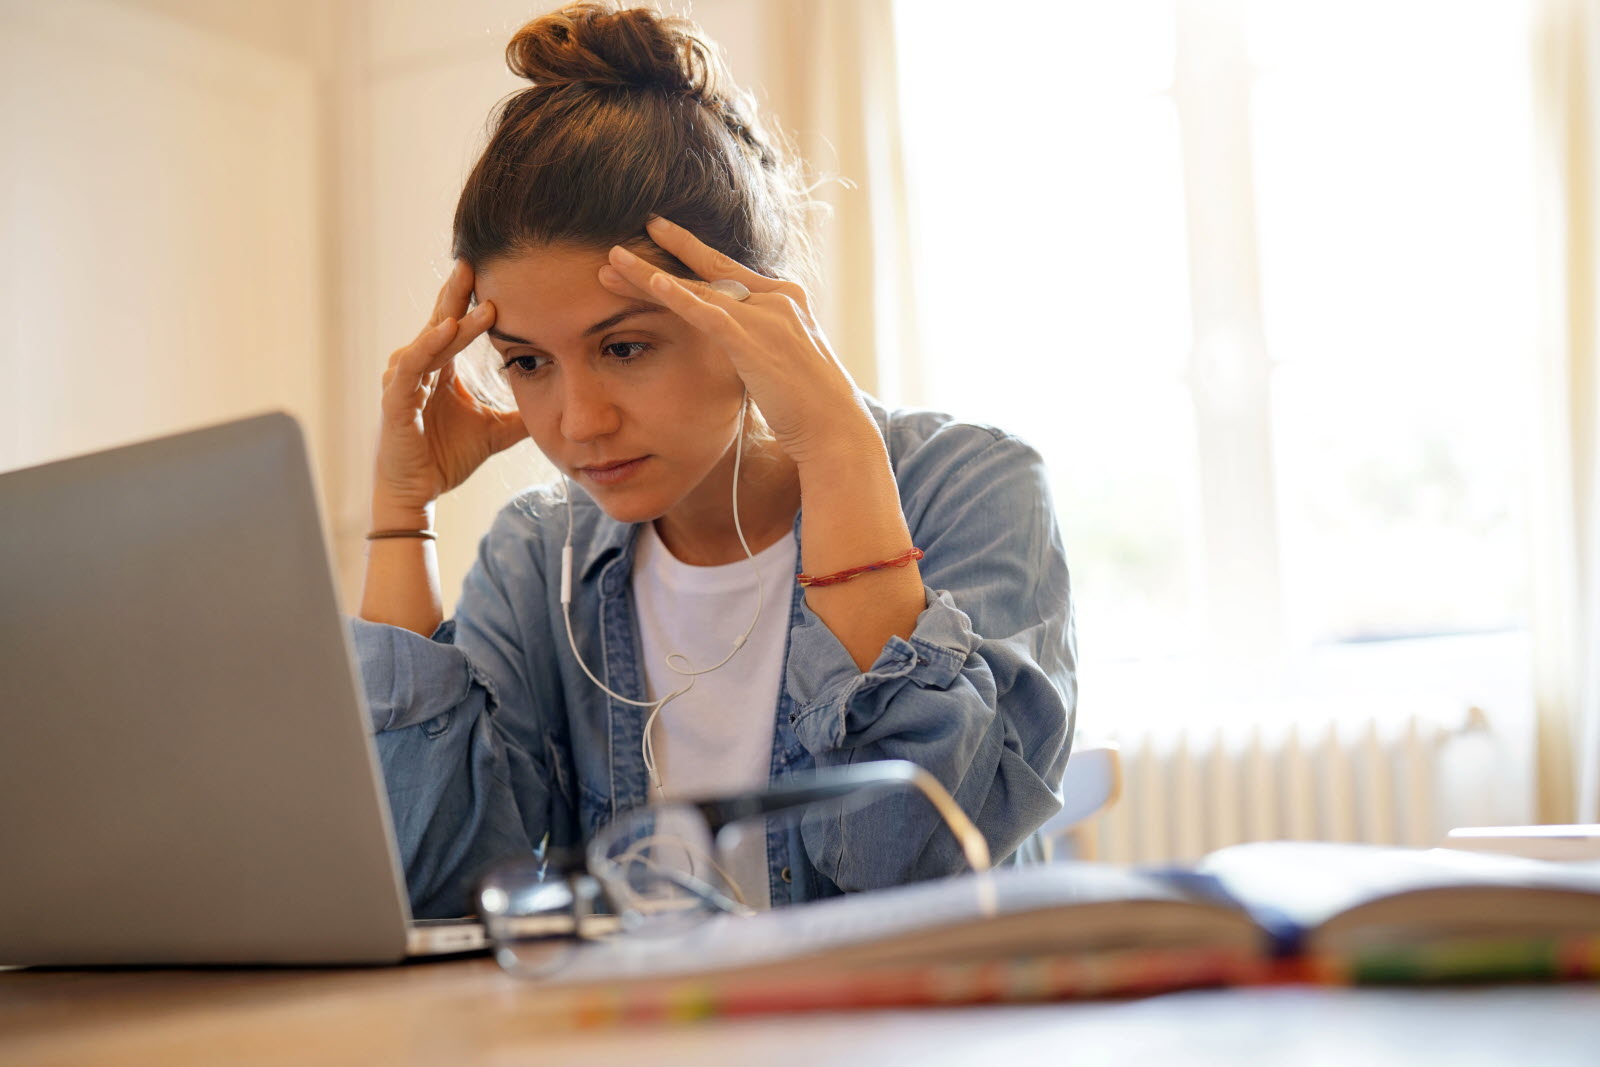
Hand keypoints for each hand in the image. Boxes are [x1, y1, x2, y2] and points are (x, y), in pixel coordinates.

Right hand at [373, 260, 526, 516]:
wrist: (418, 493)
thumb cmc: (444, 457)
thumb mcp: (494, 432)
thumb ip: (519, 415)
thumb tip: (556, 407)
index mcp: (440, 370)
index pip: (455, 326)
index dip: (471, 300)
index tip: (496, 274)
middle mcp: (418, 368)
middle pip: (439, 321)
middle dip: (457, 292)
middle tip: (475, 261)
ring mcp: (403, 382)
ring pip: (429, 341)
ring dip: (453, 320)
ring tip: (477, 298)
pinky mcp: (395, 402)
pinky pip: (411, 368)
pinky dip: (428, 347)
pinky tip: (445, 329)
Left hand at [597, 217, 873, 466]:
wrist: (835, 430)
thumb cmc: (810, 408)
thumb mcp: (782, 364)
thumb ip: (760, 344)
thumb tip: (741, 348)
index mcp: (786, 299)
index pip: (728, 272)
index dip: (691, 257)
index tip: (660, 241)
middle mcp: (778, 298)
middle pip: (709, 270)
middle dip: (663, 253)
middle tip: (621, 243)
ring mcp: (767, 315)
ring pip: (698, 287)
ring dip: (648, 276)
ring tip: (610, 265)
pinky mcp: (755, 339)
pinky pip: (707, 313)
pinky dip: (676, 296)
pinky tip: (649, 283)